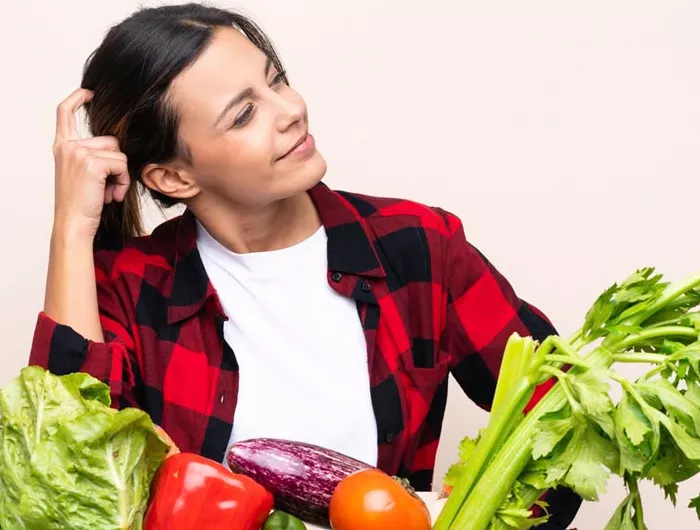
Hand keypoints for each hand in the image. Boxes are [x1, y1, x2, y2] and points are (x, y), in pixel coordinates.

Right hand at [52, 88, 129, 238]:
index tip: (89, 92)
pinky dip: (123, 181)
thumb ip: (92, 155)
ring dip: (121, 175)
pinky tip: (111, 195)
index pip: (64, 113)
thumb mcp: (82, 173)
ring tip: (108, 192)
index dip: (77, 99)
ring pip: (120, 153)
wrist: (73, 223)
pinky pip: (123, 165)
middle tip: (106, 187)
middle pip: (111, 140)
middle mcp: (68, 146)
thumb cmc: (81, 203)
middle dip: (116, 164)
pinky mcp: (92, 162)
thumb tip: (118, 145)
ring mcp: (79, 152)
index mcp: (62, 146)